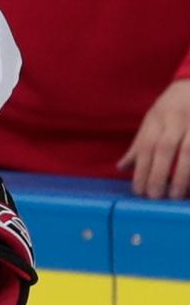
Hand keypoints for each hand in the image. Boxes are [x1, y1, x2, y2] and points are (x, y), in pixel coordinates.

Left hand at [117, 79, 189, 198]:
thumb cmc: (171, 108)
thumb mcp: (152, 121)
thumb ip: (140, 144)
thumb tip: (122, 167)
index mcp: (157, 118)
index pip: (147, 145)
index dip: (142, 169)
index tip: (139, 191)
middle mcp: (176, 119)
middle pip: (166, 147)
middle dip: (158, 173)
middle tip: (154, 196)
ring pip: (189, 149)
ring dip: (182, 174)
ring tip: (175, 196)